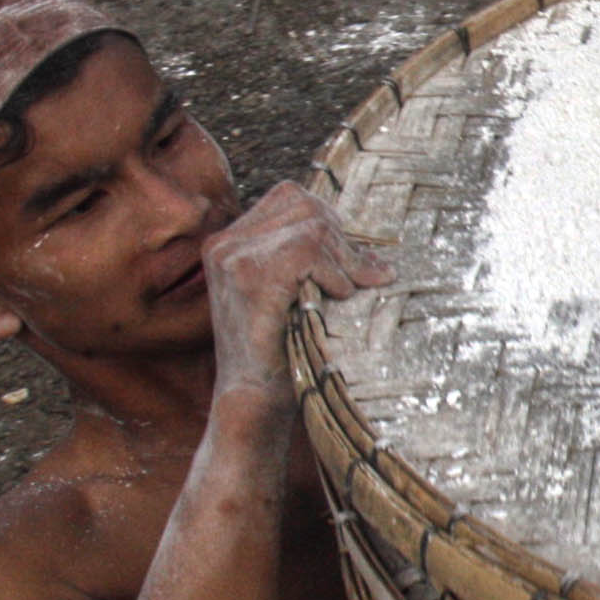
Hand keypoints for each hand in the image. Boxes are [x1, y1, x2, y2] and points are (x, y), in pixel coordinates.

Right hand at [200, 182, 392, 406]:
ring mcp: (232, 259)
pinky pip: (308, 253)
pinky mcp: (249, 280)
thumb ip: (317, 262)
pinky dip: (334, 274)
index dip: (330, 223)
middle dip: (343, 240)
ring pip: (311, 228)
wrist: (254, 400)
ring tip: (348, 291)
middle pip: (305, 206)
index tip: (351, 260)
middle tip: (364, 276)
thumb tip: (375, 252)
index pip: (291, 198)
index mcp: (229, 241)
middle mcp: (224, 244)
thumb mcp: (296, 294)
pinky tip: (337, 299)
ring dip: (343, 260)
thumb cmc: (281, 350)